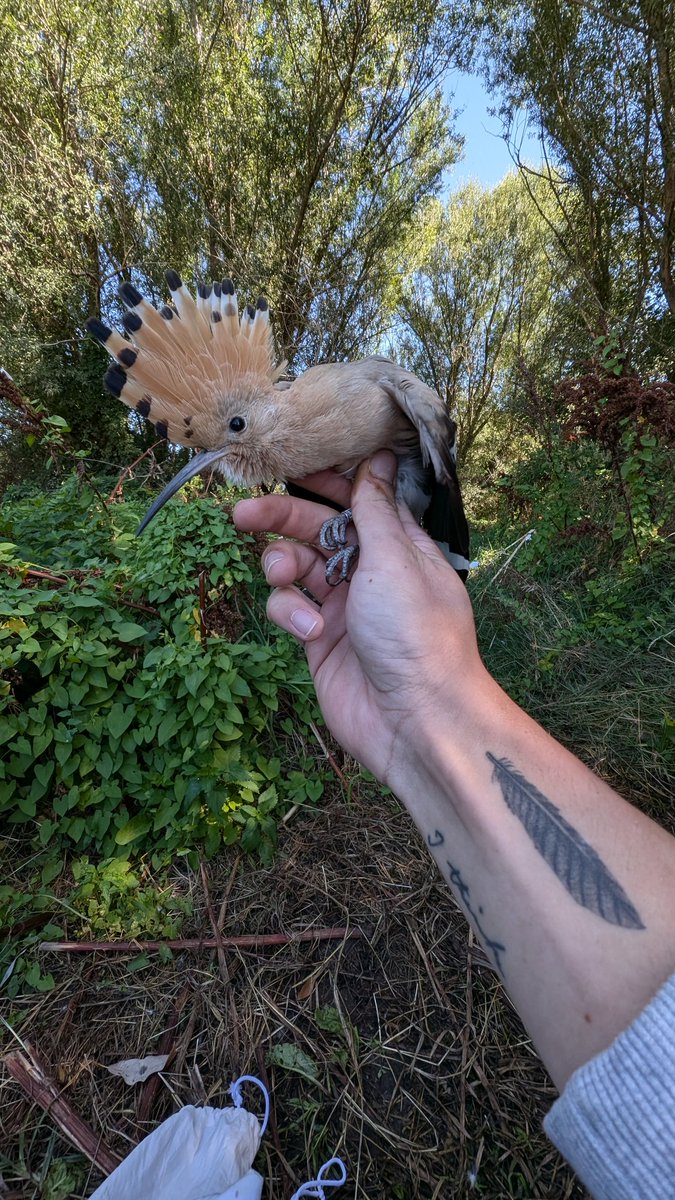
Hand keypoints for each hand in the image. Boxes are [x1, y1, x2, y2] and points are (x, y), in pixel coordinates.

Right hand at [233, 451, 482, 786]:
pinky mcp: (319, 638)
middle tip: (242, 513)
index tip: (288, 466)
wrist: (415, 719)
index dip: (324, 481)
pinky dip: (291, 613)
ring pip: (295, 567)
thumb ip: (374, 509)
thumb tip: (378, 457)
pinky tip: (311, 632)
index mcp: (398, 545)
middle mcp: (370, 570)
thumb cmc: (417, 634)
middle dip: (280, 518)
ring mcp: (343, 604)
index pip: (357, 498)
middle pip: (316, 529)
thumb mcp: (395, 559)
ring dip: (281, 566)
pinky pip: (289, 609)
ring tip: (281, 576)